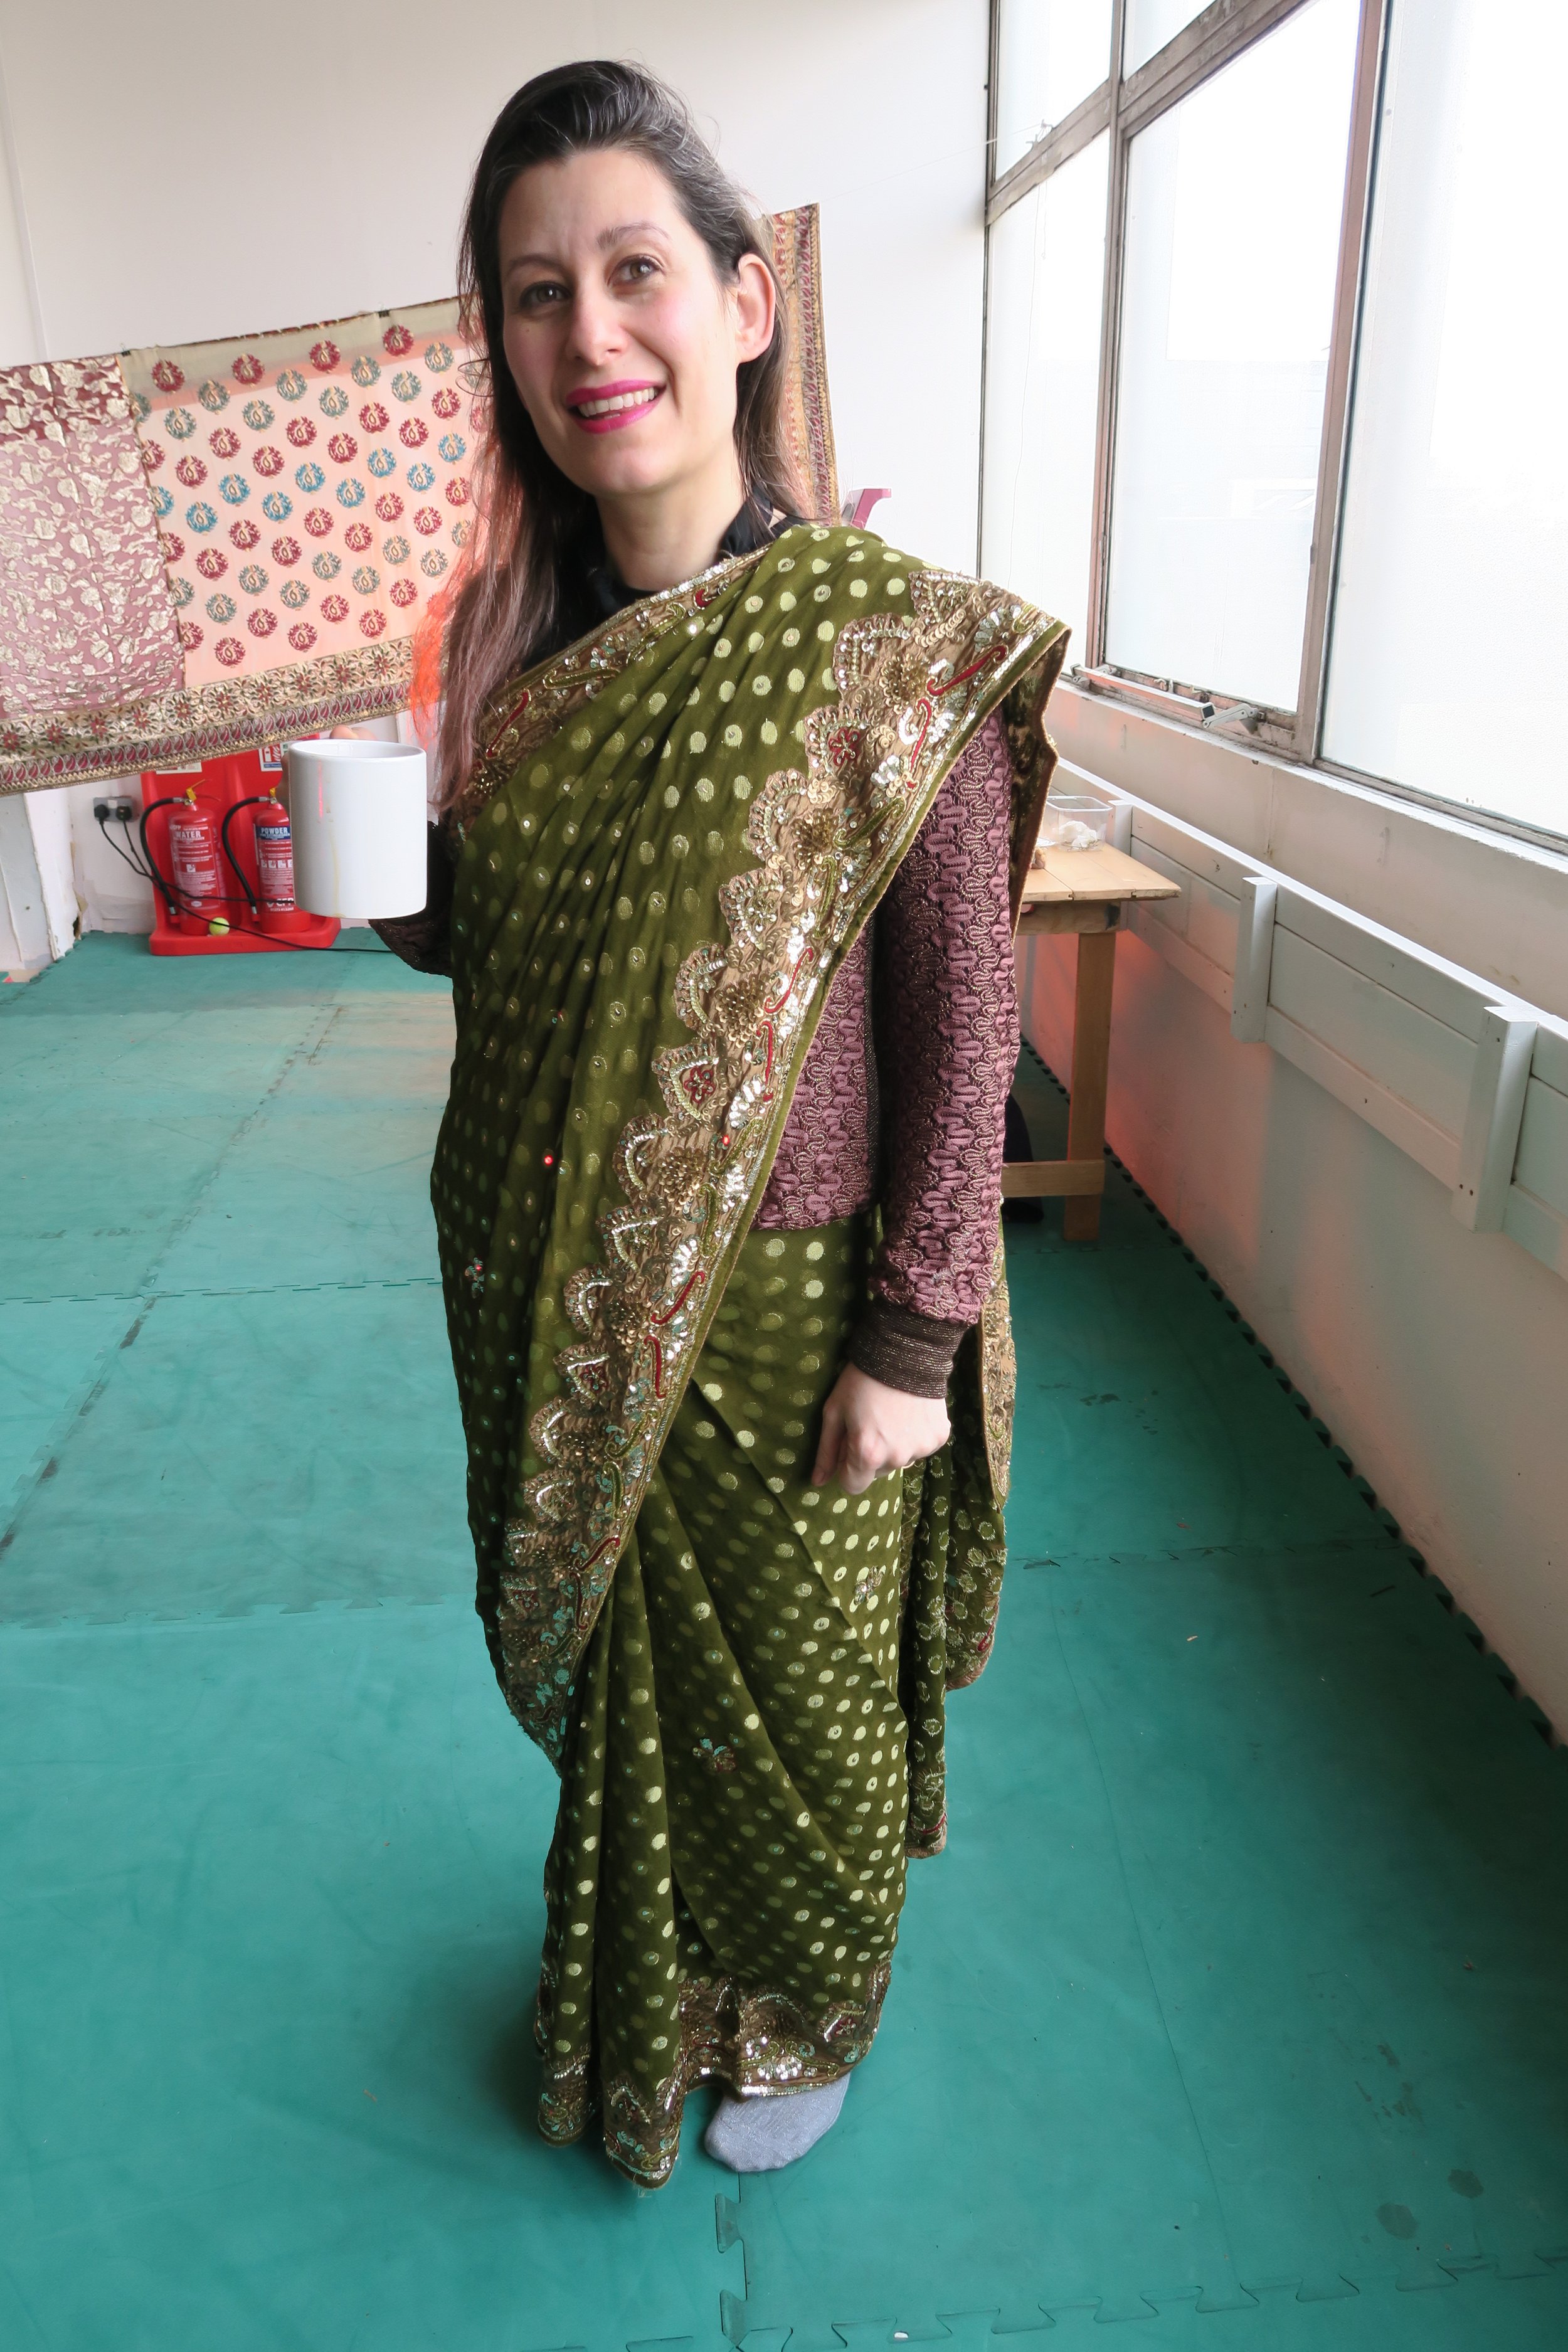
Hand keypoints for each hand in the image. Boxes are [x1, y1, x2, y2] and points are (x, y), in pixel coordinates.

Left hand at [810, 1364, 949, 1496]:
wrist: (903, 1351)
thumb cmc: (860, 1381)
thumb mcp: (834, 1412)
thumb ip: (826, 1451)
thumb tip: (817, 1482)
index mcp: (867, 1455)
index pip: (853, 1486)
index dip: (846, 1469)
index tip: (847, 1447)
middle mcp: (897, 1458)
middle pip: (876, 1473)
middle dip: (869, 1456)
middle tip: (869, 1424)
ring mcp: (921, 1448)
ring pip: (900, 1461)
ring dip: (893, 1447)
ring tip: (891, 1416)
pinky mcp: (939, 1437)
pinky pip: (920, 1448)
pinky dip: (913, 1437)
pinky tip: (909, 1413)